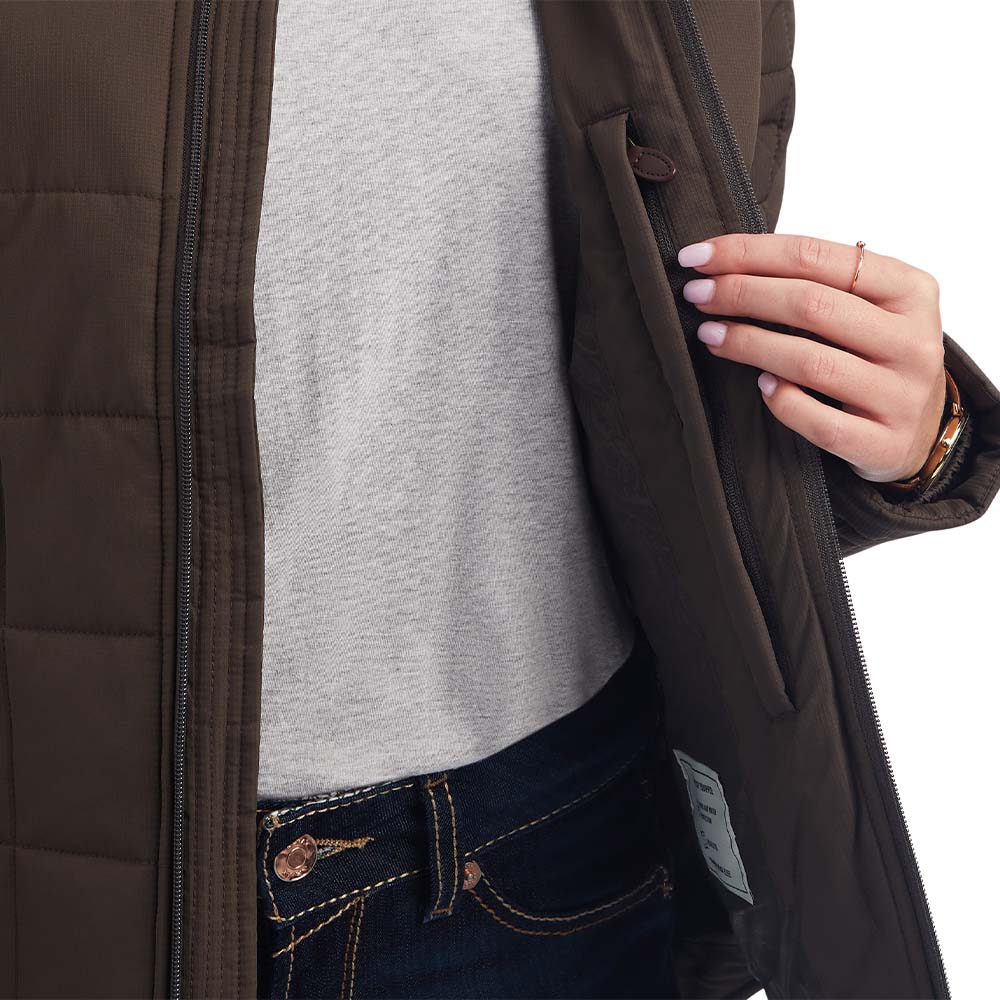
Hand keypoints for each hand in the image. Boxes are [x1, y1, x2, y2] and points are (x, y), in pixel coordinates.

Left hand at [677, 234, 947, 483]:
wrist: (923, 432)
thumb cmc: (877, 359)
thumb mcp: (869, 309)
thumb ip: (818, 283)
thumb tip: (726, 265)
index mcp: (910, 290)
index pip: (816, 256)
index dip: (748, 253)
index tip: (696, 256)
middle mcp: (913, 340)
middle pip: (811, 304)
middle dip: (740, 293)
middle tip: (696, 294)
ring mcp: (902, 396)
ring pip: (811, 362)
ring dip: (748, 344)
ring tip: (710, 335)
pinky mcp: (885, 444)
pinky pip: (820, 422)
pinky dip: (783, 402)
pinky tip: (759, 386)